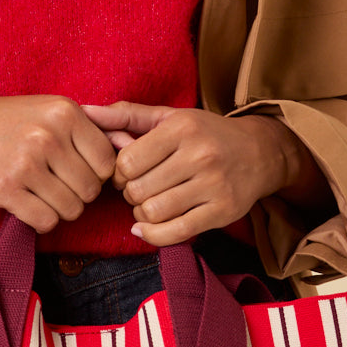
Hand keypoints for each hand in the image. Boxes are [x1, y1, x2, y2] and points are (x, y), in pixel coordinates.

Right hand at [0, 94, 117, 233]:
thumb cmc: (12, 121)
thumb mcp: (54, 110)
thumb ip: (94, 128)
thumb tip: (133, 147)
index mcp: (65, 113)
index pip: (106, 162)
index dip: (97, 174)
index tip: (79, 171)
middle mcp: (47, 136)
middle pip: (91, 190)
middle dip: (79, 194)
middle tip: (59, 185)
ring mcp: (26, 164)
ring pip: (71, 210)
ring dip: (61, 209)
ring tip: (44, 193)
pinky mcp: (7, 190)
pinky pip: (46, 221)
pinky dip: (43, 220)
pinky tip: (31, 204)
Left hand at [81, 102, 328, 246]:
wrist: (261, 153)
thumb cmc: (205, 134)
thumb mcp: (169, 117)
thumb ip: (126, 116)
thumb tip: (85, 111)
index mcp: (182, 128)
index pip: (126, 163)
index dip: (117, 173)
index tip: (127, 173)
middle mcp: (200, 155)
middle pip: (136, 190)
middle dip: (129, 194)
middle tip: (139, 188)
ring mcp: (213, 185)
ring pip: (152, 212)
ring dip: (141, 213)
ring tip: (149, 203)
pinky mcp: (221, 211)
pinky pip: (174, 233)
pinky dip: (152, 234)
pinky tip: (147, 227)